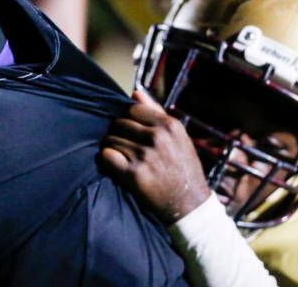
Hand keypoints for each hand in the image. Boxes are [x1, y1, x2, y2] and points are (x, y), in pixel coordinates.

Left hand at [99, 90, 210, 224]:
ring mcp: (145, 155)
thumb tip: (135, 92)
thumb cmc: (183, 168)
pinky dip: (107, 160)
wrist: (190, 205)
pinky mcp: (134, 174)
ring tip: (122, 158)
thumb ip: (156, 112)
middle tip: (124, 146)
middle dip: (117, 134)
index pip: (131, 109)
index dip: (127, 119)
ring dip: (112, 148)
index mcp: (169, 125)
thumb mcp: (178, 137)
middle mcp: (157, 137)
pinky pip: (107, 156)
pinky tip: (116, 166)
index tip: (130, 131)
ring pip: (110, 140)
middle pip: (118, 124)